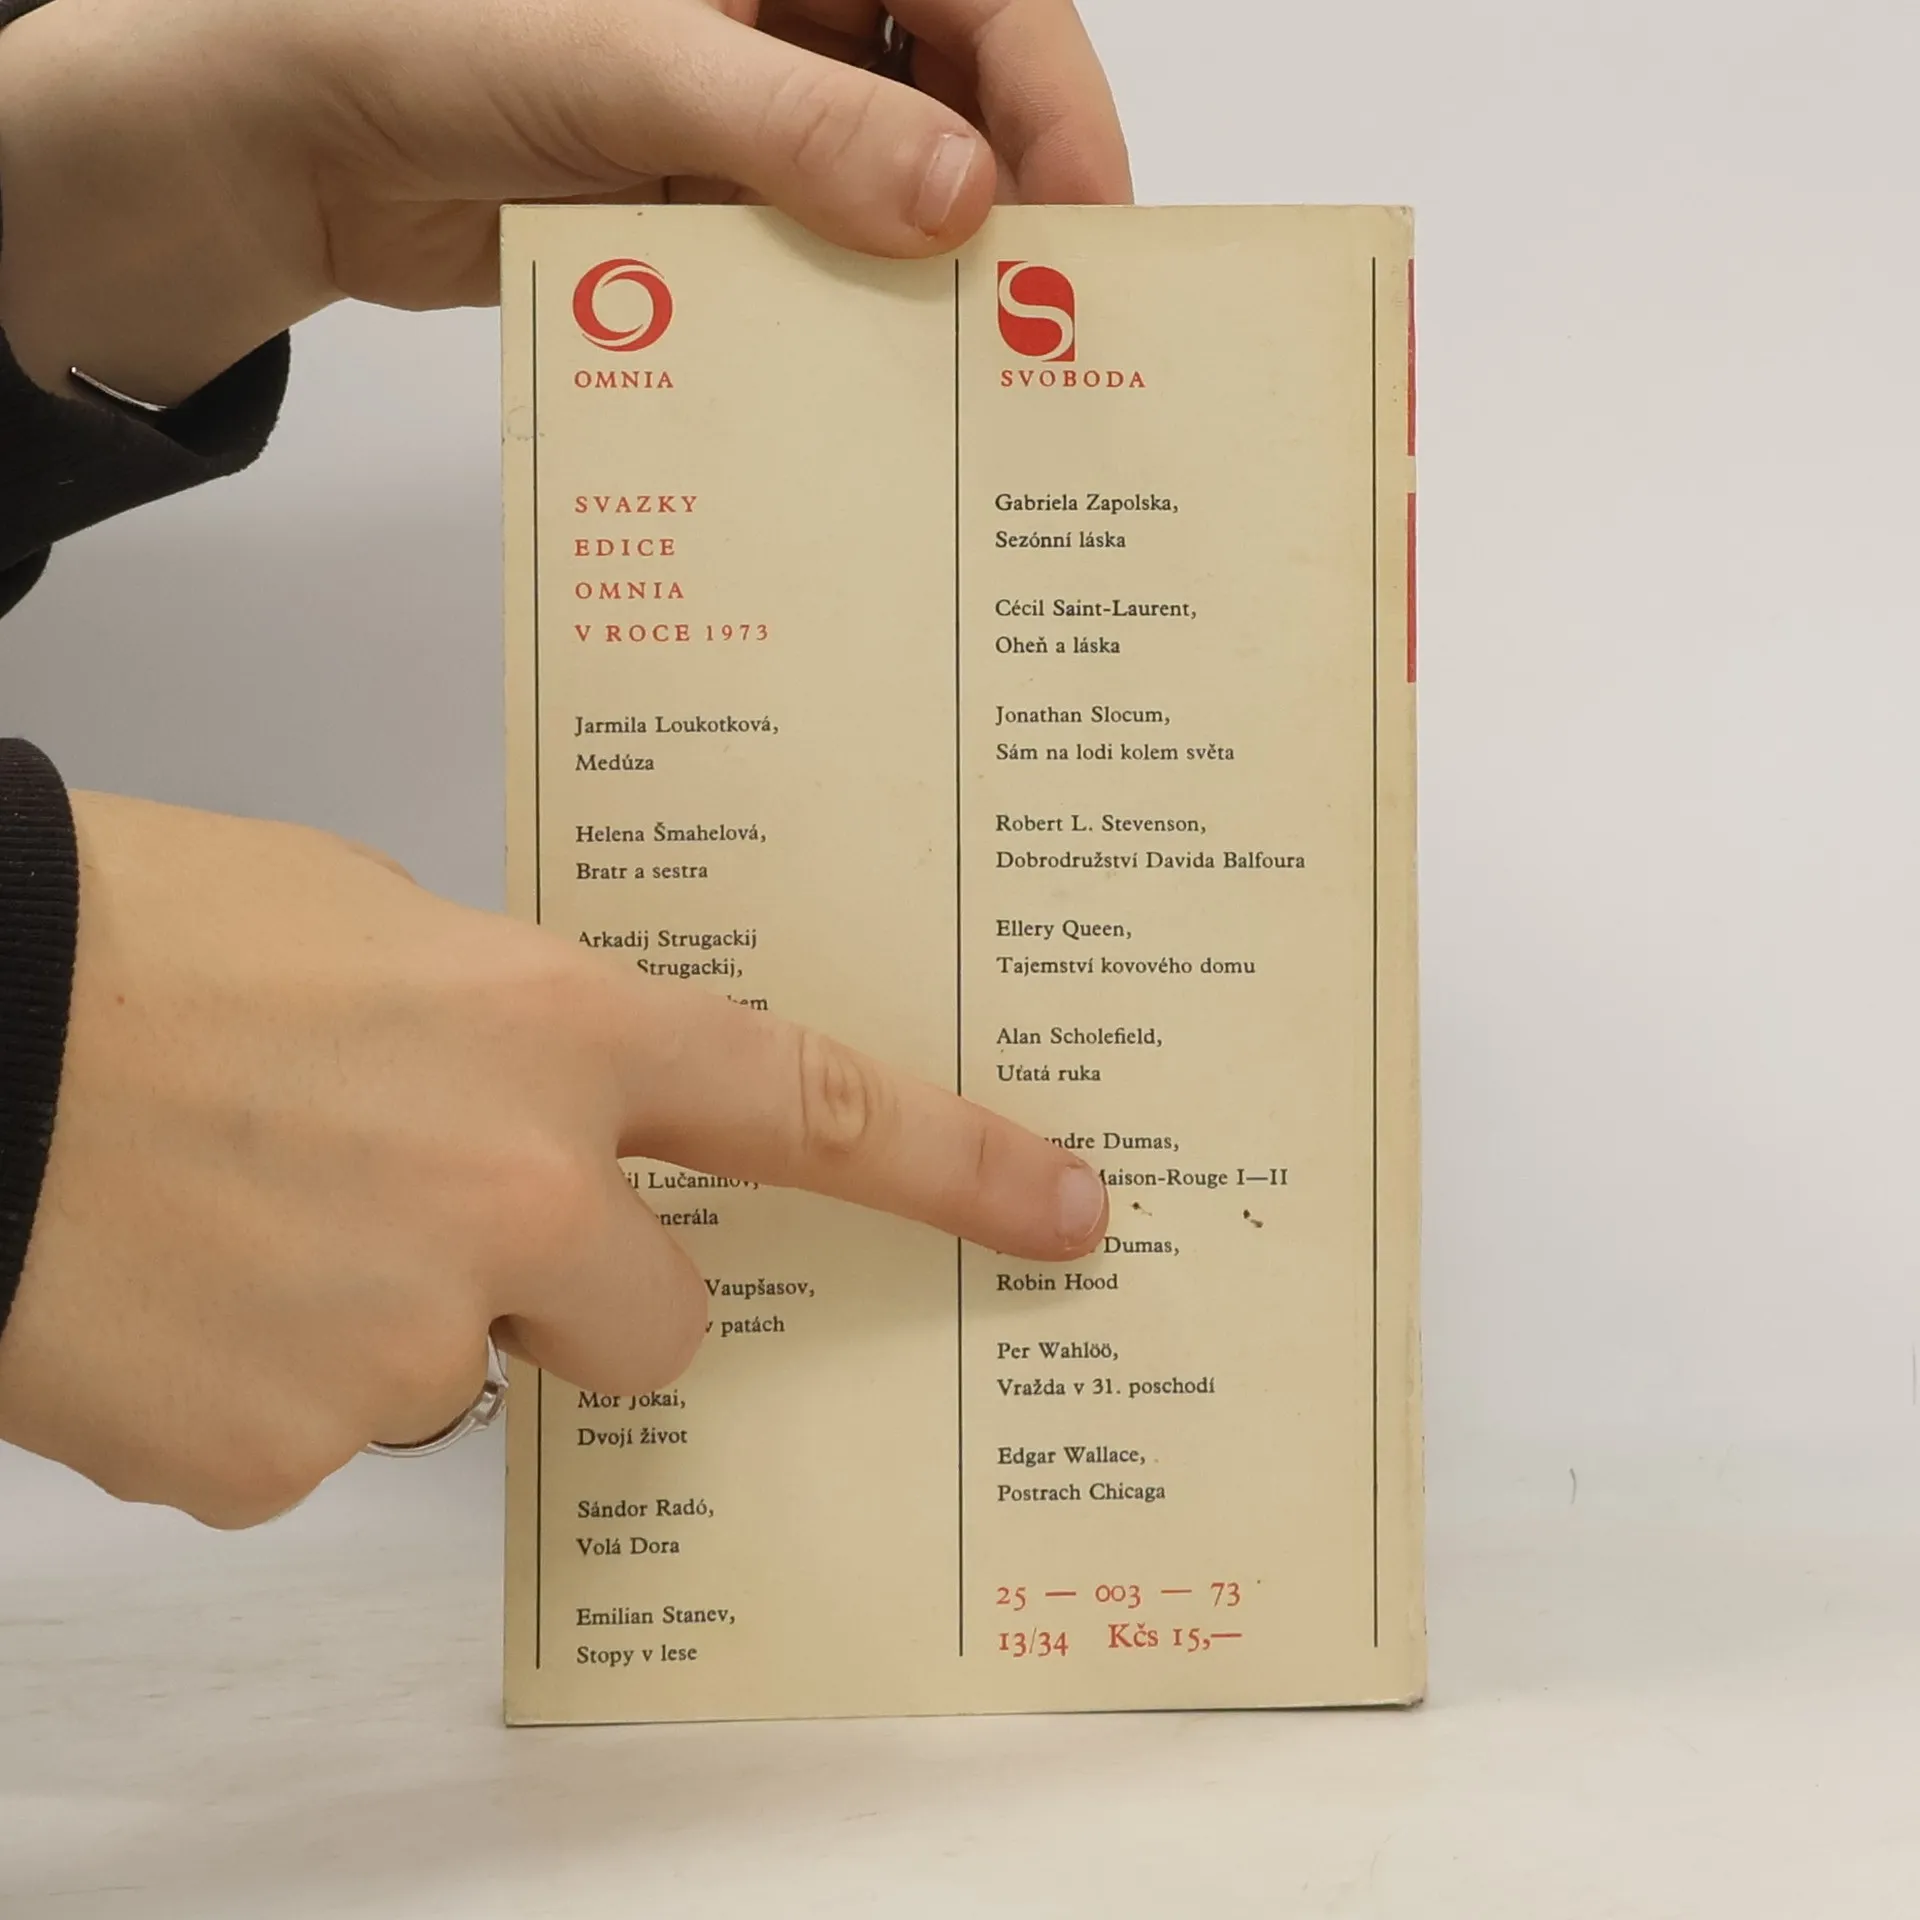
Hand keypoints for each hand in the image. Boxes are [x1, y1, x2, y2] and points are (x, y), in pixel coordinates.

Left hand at [0, 0, 1129, 402]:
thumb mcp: (635, 61)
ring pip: (884, 186)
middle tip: (1041, 320)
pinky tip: (863, 375)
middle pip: (951, 93)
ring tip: (967, 370)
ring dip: (920, 271)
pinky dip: (833, 309)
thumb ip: (803, 126)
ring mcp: (745, 111)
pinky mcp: (705, 203)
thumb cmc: (433, 31)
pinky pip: (806, 255)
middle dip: (1003, 195)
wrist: (288, 139)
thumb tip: (965, 204)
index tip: (1087, 219)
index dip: (1054, 94)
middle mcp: (781, 9)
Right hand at [0, 793, 1108, 1526]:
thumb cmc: (140, 934)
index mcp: (553, 1038)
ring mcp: (399, 1341)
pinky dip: (263, 1379)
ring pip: (456, 1375)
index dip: (956, 1165)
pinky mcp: (274, 1456)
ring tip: (245, 1213)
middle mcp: (512, 1200)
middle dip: (586, 1295)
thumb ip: (512, 1033)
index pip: (808, 1108)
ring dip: (385, 1317)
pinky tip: (179, 1284)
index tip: (1062, 1208)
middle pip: (654, 1322)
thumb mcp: (381, 932)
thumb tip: (547, 1106)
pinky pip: (315, 1436)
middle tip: (453, 1224)